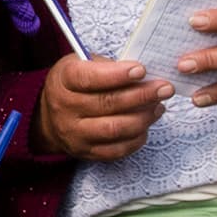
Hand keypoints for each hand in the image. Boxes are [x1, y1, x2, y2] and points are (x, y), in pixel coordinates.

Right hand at [31, 53, 169, 160]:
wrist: (51, 118)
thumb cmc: (73, 86)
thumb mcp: (80, 65)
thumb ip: (106, 67)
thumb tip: (142, 75)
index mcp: (62, 81)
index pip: (88, 78)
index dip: (116, 75)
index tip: (141, 70)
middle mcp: (64, 108)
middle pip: (107, 103)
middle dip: (141, 95)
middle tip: (165, 88)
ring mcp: (74, 132)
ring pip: (115, 128)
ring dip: (143, 117)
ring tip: (158, 106)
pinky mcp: (86, 152)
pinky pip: (118, 149)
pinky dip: (137, 137)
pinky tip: (146, 124)